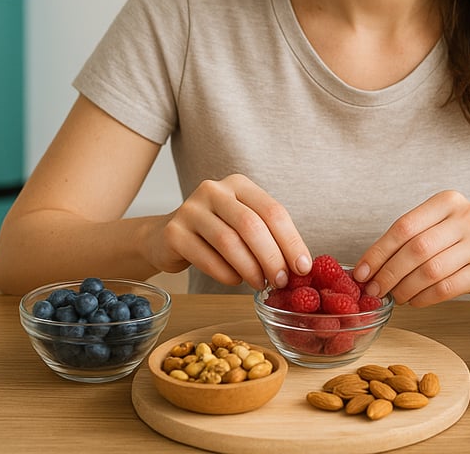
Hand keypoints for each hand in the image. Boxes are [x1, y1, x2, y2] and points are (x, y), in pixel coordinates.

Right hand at [150, 174, 310, 291]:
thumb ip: (269, 237)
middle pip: (251, 225)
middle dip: (271, 257)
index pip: (272, 211)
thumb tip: (300, 267)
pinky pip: (206, 258)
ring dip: (250, 269)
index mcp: (239, 184)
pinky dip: (226, 274)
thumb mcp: (243, 224)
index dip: (291, 241)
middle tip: (282, 281)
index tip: (303, 268)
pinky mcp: (173, 232)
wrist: (166, 237)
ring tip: (260, 284)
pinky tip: (235, 281)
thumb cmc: (215, 233)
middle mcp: (214, 190)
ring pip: (229, 242)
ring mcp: (190, 209)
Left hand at [353, 190, 469, 306]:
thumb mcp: (437, 229)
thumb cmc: (459, 244)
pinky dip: (424, 298)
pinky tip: (415, 301)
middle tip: (375, 290)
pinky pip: (446, 288)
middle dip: (389, 273)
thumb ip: (407, 241)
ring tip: (396, 296)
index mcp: (448, 201)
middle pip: (416, 248)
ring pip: (430, 270)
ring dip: (406, 288)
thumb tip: (366, 270)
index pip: (404, 226)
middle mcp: (468, 216)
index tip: (362, 272)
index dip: (379, 252)